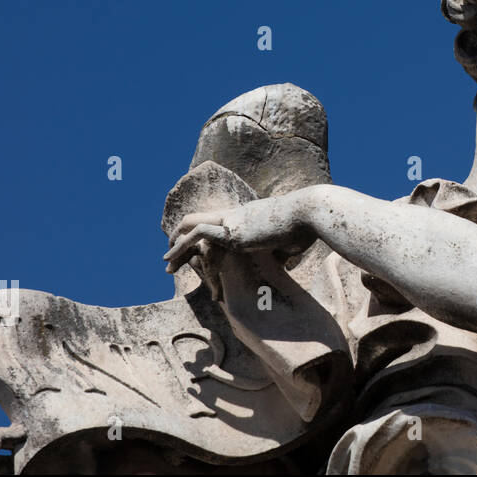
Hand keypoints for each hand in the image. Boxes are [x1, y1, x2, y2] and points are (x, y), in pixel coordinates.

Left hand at [163, 196, 310, 273]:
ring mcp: (233, 221)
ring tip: (166, 265)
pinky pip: (198, 234)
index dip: (205, 239)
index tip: (197, 255)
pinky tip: (171, 259)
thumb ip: (281, 250)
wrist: (311, 212)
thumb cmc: (308, 227)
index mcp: (250, 216)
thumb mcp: (292, 242)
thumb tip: (283, 262)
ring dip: (177, 246)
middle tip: (171, 255)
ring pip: (192, 225)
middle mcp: (237, 215)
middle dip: (182, 237)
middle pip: (199, 220)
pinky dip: (182, 247)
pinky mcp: (232, 230)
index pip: (219, 224)